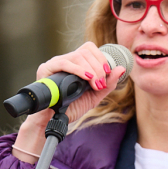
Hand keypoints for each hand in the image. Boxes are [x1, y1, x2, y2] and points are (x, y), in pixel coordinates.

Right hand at [12, 43, 128, 160]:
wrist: (55, 120)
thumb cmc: (72, 107)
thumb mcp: (95, 95)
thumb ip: (108, 83)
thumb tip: (121, 69)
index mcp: (76, 64)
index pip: (89, 48)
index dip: (101, 58)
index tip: (107, 72)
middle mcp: (65, 60)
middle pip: (85, 51)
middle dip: (98, 67)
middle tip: (100, 84)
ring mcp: (55, 63)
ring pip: (77, 56)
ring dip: (91, 70)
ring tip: (94, 85)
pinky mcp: (46, 69)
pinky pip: (64, 63)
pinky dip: (78, 69)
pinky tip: (86, 78)